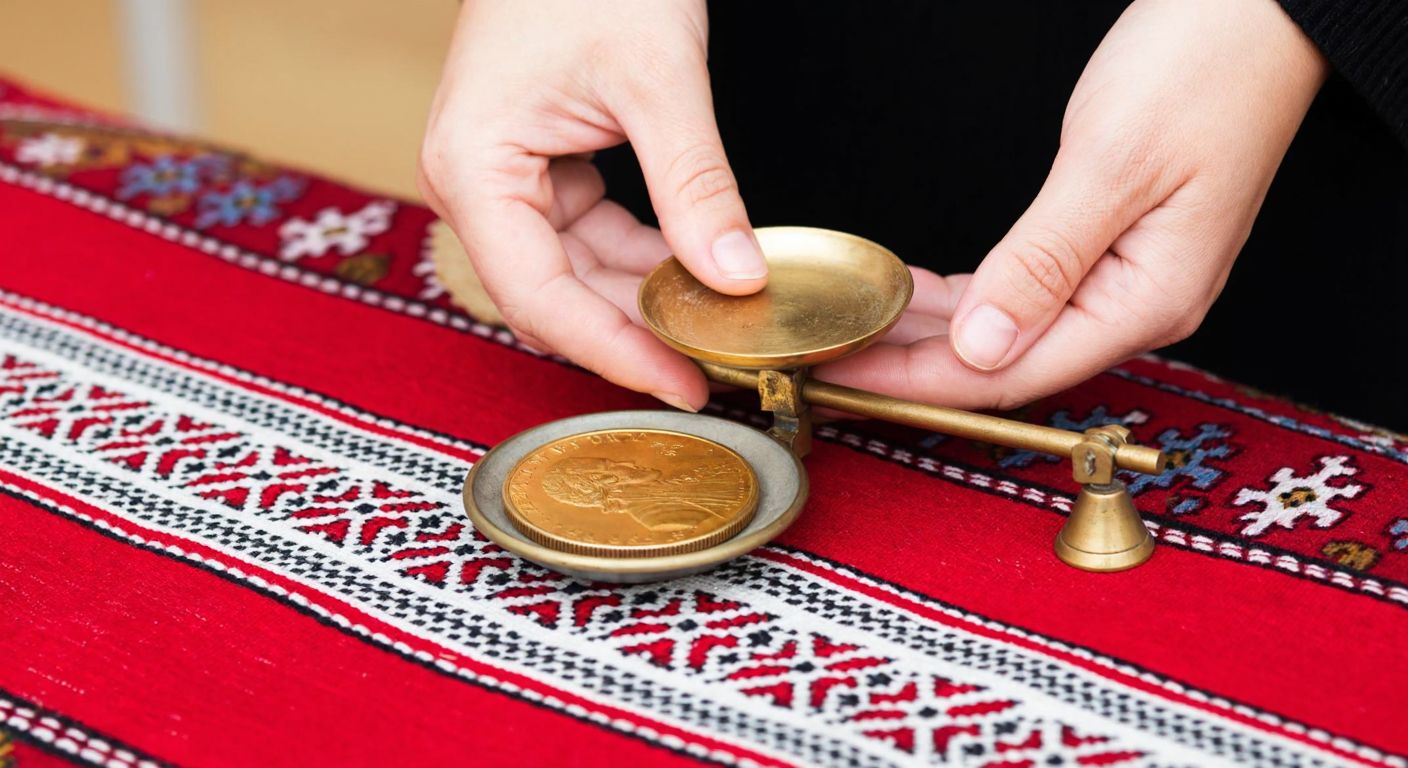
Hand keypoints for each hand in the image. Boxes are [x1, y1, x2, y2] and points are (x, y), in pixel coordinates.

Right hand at [419, 0, 765, 411]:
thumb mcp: (654, 76)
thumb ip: (695, 184)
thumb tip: (735, 276)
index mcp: (472, 169)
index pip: (541, 297)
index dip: (613, 349)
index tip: (681, 383)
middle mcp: (476, 186)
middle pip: (557, 296)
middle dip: (637, 331)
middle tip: (716, 365)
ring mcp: (506, 181)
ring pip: (580, 275)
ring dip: (646, 299)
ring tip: (718, 327)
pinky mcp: (540, 172)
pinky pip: (593, 239)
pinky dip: (646, 258)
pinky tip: (699, 273)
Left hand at [822, 0, 1327, 410]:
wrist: (1261, 14)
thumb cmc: (1208, 68)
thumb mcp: (1112, 164)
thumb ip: (1042, 263)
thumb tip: (981, 346)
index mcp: (1149, 301)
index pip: (1015, 372)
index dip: (923, 383)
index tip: (851, 377)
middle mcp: (1142, 306)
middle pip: (1010, 363)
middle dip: (918, 367)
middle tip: (835, 356)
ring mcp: (1129, 280)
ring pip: (1012, 332)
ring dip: (935, 334)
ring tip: (860, 328)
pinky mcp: (1114, 248)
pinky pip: (1027, 294)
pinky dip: (967, 298)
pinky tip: (916, 296)